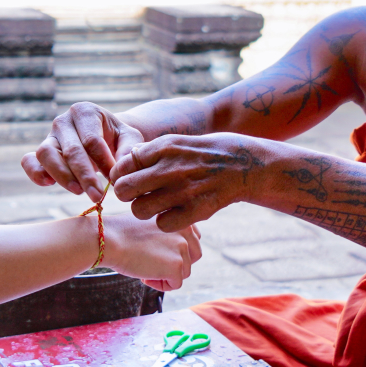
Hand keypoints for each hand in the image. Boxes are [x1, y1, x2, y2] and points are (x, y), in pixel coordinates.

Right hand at [23, 102, 143, 201]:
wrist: (105, 137)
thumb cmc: (118, 137)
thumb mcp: (130, 138)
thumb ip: (129, 150)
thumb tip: (119, 171)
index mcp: (85, 112)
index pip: (92, 140)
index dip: (103, 162)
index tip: (114, 180)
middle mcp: (63, 121)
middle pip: (71, 150)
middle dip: (84, 176)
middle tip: (97, 195)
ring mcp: (49, 135)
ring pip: (46, 154)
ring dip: (62, 176)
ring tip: (78, 191)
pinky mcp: (41, 151)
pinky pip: (30, 161)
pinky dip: (35, 173)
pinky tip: (48, 184)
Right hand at [101, 211, 202, 290]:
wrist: (107, 239)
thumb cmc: (120, 232)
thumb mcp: (149, 223)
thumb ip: (166, 232)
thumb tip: (172, 251)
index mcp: (180, 218)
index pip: (193, 240)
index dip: (176, 250)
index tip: (159, 253)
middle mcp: (186, 231)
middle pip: (193, 257)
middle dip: (176, 264)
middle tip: (153, 264)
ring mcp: (183, 248)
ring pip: (184, 272)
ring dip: (165, 275)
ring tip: (144, 270)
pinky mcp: (177, 265)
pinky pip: (175, 284)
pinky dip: (160, 285)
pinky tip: (144, 276)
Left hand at [111, 133, 267, 230]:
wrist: (244, 164)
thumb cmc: (204, 153)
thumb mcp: (177, 142)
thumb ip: (149, 152)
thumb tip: (125, 161)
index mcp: (163, 147)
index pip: (122, 166)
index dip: (120, 176)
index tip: (129, 179)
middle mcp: (171, 168)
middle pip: (124, 190)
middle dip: (126, 195)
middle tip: (137, 195)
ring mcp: (184, 191)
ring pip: (139, 210)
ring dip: (144, 210)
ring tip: (156, 204)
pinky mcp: (197, 210)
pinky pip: (163, 224)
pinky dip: (165, 221)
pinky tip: (174, 213)